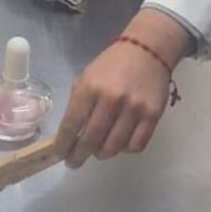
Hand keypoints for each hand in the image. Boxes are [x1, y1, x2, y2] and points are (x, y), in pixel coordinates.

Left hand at [54, 10, 194, 168]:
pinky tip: (119, 143)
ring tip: (98, 150)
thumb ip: (78, 104)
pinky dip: (124, 150)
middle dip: (79, 156)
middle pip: (91, 140)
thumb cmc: (112, 64)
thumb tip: (69, 134)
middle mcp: (111, 99)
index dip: (62, 145)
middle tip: (74, 162)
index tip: (58, 156)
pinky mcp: (152, 115)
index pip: (71, 124)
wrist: (147, 50)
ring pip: (113, 147)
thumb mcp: (87, 77)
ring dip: (102, 154)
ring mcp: (133, 108)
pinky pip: (135, 146)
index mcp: (90, 87)